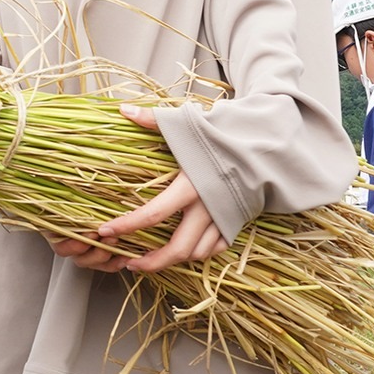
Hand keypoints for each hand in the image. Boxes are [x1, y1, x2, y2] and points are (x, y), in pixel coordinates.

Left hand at [47, 106, 227, 273]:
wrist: (267, 145)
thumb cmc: (224, 134)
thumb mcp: (187, 124)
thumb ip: (154, 120)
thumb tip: (123, 109)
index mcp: (191, 185)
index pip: (153, 214)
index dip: (127, 226)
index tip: (106, 232)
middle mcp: (208, 207)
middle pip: (178, 248)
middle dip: (152, 262)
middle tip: (130, 264)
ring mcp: (225, 218)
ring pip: (198, 253)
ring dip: (174, 260)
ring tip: (153, 259)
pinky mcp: (238, 222)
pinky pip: (217, 248)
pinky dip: (200, 253)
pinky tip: (184, 250)